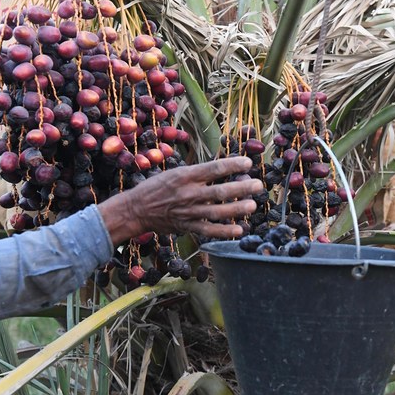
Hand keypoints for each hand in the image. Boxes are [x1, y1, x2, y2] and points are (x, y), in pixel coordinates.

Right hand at [98, 157, 261, 243]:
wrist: (136, 209)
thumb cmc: (158, 187)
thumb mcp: (176, 173)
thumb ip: (199, 173)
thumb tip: (226, 170)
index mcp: (185, 176)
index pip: (214, 168)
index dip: (233, 165)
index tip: (248, 163)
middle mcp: (188, 193)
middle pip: (220, 191)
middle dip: (242, 188)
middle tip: (258, 186)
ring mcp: (188, 212)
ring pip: (218, 211)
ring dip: (238, 209)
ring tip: (253, 206)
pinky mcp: (187, 226)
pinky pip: (209, 230)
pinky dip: (225, 231)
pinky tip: (240, 230)